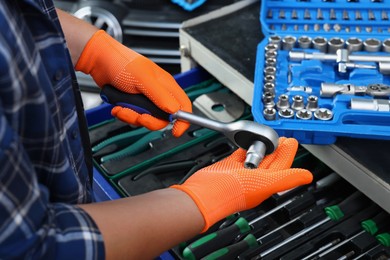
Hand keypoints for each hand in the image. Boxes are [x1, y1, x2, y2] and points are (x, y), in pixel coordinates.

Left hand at [75, 30, 190, 136]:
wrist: (100, 62)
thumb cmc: (121, 62)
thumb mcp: (143, 79)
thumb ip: (160, 95)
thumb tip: (174, 110)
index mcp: (166, 85)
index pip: (183, 105)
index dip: (183, 120)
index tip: (176, 131)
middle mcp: (158, 93)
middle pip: (163, 118)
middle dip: (149, 121)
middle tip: (139, 117)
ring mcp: (145, 100)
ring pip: (146, 119)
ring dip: (132, 117)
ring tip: (122, 107)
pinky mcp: (133, 104)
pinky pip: (133, 117)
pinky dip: (124, 114)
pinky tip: (117, 105)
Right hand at [171, 137, 312, 231]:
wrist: (206, 192)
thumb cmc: (233, 192)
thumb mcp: (265, 183)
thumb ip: (286, 178)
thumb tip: (307, 176)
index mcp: (265, 183)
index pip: (281, 166)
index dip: (287, 153)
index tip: (292, 141)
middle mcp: (254, 178)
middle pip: (270, 160)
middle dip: (276, 148)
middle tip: (283, 138)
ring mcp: (241, 172)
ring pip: (255, 157)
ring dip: (261, 147)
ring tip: (268, 138)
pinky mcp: (228, 166)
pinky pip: (239, 155)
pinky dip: (243, 149)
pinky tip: (246, 144)